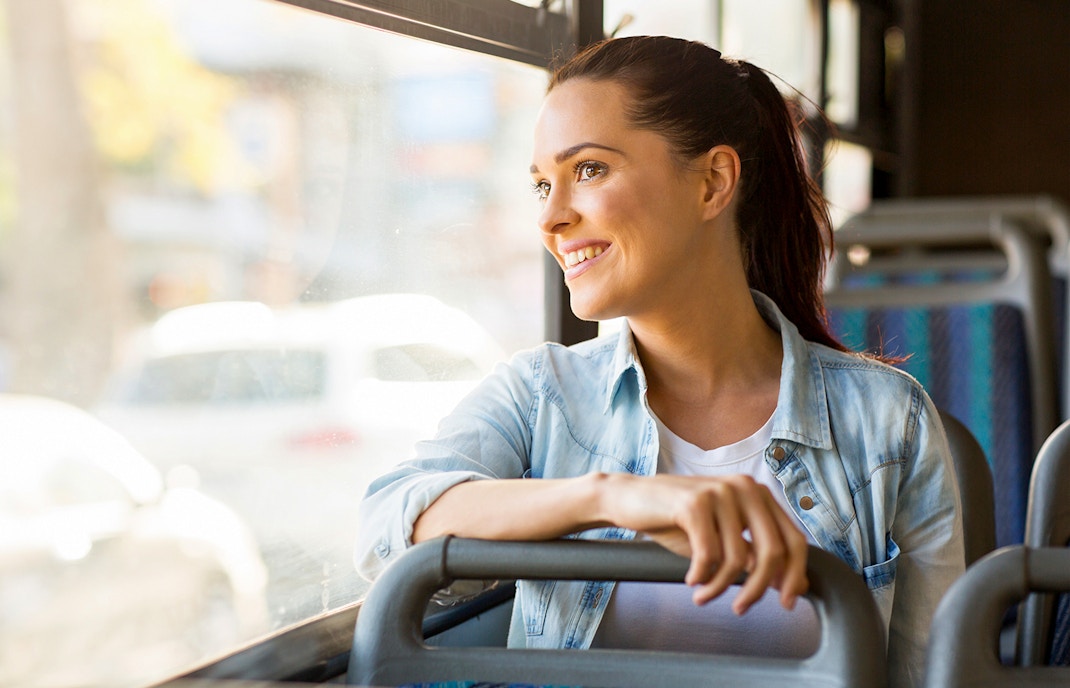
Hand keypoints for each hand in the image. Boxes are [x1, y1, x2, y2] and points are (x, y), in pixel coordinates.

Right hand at [600, 473, 808, 613]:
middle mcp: (745, 488)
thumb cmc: (677, 520)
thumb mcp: (723, 540)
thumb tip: (796, 587)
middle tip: (740, 608)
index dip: (795, 576)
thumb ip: (756, 556)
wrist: (630, 499)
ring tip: (704, 595)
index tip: (786, 603)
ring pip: (738, 559)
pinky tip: (691, 579)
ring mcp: (720, 492)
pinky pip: (709, 555)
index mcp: (758, 494)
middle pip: (773, 552)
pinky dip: (701, 576)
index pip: (795, 539)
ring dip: (720, 587)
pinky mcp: (695, 503)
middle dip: (758, 589)